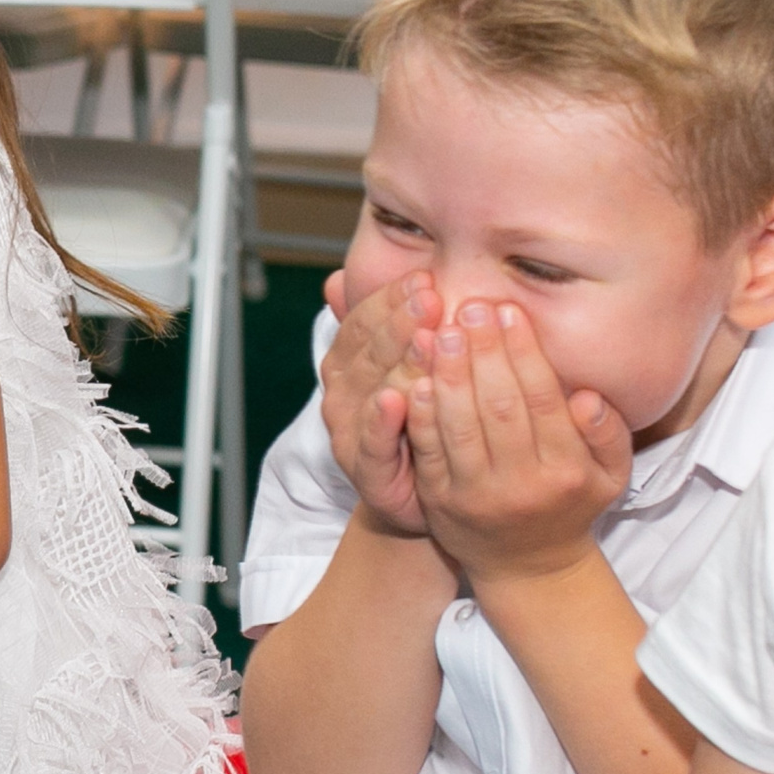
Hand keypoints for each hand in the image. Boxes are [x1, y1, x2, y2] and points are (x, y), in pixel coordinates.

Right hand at [320, 268, 441, 535]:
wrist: (421, 495)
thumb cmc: (419, 423)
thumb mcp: (409, 365)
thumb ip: (393, 324)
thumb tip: (342, 278)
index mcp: (348, 364)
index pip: (363, 321)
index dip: (391, 298)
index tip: (425, 278)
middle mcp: (342, 395)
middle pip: (368, 350)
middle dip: (401, 321)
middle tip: (432, 297)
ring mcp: (350, 433)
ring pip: (371, 390)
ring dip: (398, 363)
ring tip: (426, 339)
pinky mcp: (366, 471)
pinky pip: (371, 442)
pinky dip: (381, 422)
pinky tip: (397, 400)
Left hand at [404, 299, 630, 583]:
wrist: (528, 568)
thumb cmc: (571, 505)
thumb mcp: (610, 476)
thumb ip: (608, 433)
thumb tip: (586, 394)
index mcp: (566, 471)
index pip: (543, 400)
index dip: (524, 352)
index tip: (509, 311)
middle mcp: (521, 484)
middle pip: (499, 407)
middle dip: (484, 352)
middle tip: (471, 307)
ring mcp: (476, 496)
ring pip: (460, 425)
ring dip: (448, 374)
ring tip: (441, 330)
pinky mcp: (439, 502)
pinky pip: (427, 451)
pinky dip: (420, 413)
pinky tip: (416, 375)